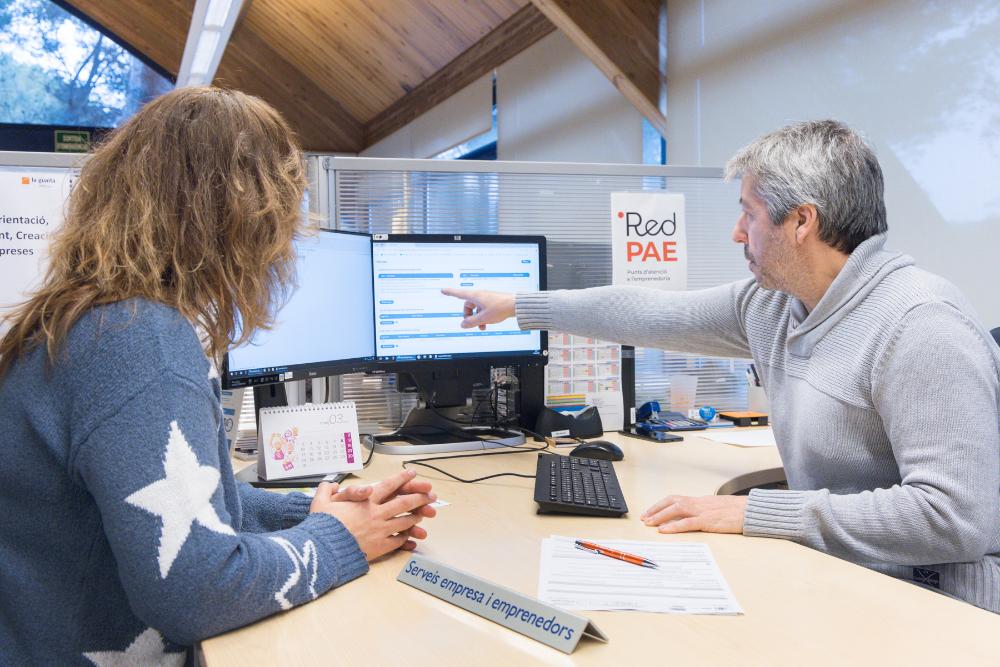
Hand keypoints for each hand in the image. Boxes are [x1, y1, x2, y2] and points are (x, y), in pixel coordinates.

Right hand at [309, 469, 436, 558]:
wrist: (324, 550)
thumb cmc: (323, 526)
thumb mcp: (320, 503)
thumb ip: (326, 490)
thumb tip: (330, 484)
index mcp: (366, 501)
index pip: (388, 485)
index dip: (402, 478)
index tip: (412, 474)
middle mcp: (377, 514)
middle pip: (404, 503)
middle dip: (419, 497)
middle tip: (430, 495)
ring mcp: (381, 531)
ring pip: (405, 522)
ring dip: (415, 517)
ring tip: (422, 515)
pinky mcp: (380, 547)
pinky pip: (398, 541)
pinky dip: (406, 538)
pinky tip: (412, 538)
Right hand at [440, 288, 514, 329]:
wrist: (515, 305)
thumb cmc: (500, 307)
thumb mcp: (483, 318)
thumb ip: (471, 322)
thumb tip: (463, 325)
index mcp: (475, 296)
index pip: (459, 293)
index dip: (450, 292)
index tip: (443, 290)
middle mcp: (479, 295)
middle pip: (467, 305)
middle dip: (468, 316)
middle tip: (471, 324)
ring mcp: (486, 299)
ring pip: (475, 309)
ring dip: (476, 318)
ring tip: (481, 327)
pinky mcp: (491, 302)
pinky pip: (482, 310)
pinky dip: (482, 317)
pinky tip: (487, 324)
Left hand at [641, 494, 747, 533]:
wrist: (750, 510)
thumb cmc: (735, 511)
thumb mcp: (715, 508)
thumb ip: (702, 511)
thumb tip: (691, 517)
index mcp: (699, 500)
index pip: (675, 498)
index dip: (660, 504)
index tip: (649, 511)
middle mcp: (698, 503)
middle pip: (672, 502)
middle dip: (656, 509)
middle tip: (644, 518)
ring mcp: (703, 511)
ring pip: (676, 510)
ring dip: (660, 516)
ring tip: (649, 523)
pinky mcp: (708, 521)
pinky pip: (687, 523)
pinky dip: (674, 526)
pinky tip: (664, 530)